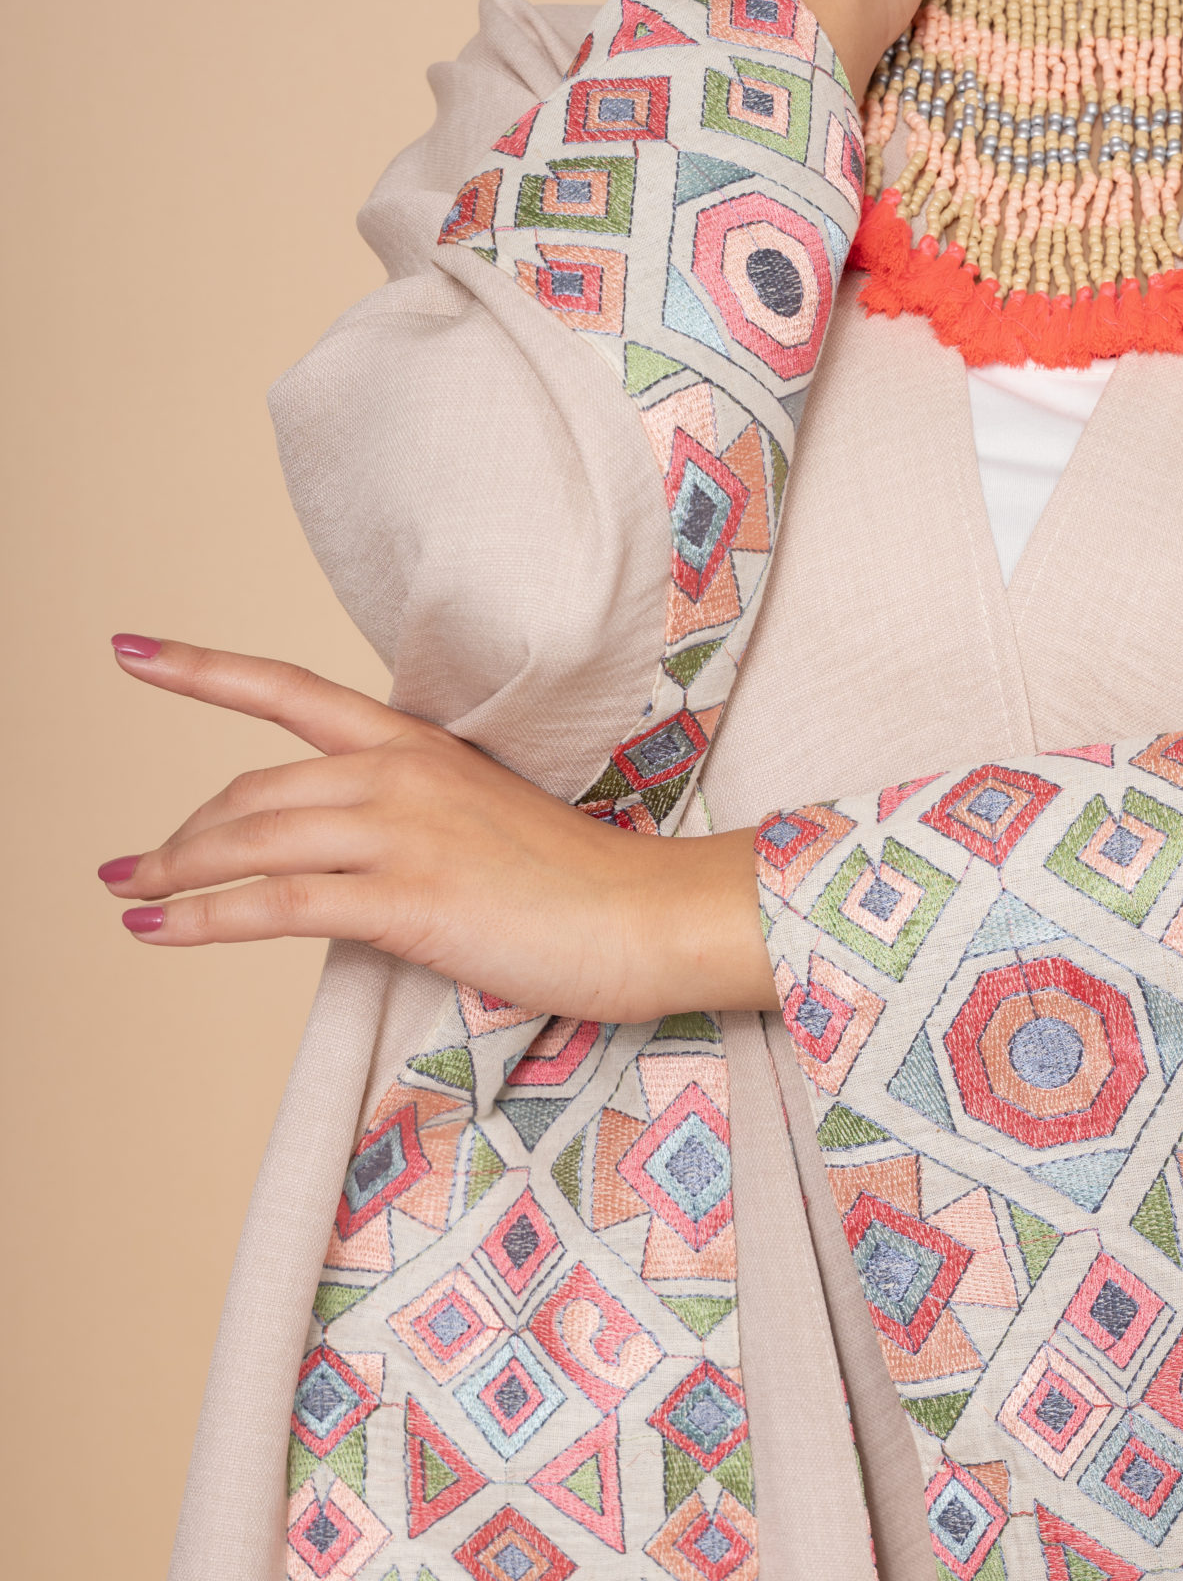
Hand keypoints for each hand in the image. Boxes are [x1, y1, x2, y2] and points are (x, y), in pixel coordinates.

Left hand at [96, 636, 776, 1020]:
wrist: (653, 917)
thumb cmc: (587, 886)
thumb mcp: (491, 824)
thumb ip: (417, 823)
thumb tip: (355, 864)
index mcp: (421, 747)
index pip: (290, 689)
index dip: (201, 670)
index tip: (131, 650)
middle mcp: (399, 775)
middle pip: (252, 789)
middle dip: (181, 832)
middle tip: (133, 864)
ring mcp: (402, 834)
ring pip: (249, 840)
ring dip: (172, 872)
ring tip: (130, 894)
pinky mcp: (405, 899)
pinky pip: (274, 903)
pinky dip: (201, 918)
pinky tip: (158, 930)